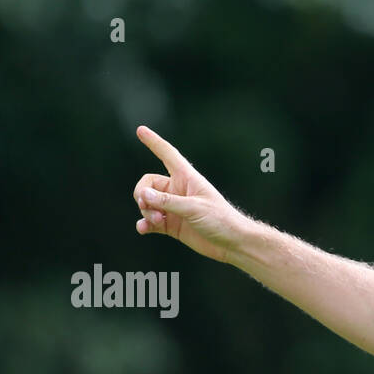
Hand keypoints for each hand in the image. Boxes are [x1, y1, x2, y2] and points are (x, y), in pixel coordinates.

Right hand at [132, 125, 246, 262]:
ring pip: (147, 203)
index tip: (140, 130)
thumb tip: (143, 195)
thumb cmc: (221, 220)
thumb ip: (167, 202)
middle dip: (142, 194)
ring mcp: (174, 208)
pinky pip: (151, 222)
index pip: (167, 155)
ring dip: (146, 212)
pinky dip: (145, 224)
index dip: (154, 142)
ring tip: (156, 221)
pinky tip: (144, 229)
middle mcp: (178, 190)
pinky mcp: (172, 225)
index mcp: (187, 178)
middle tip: (147, 205)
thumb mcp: (194, 208)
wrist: (233, 243)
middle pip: (148, 184)